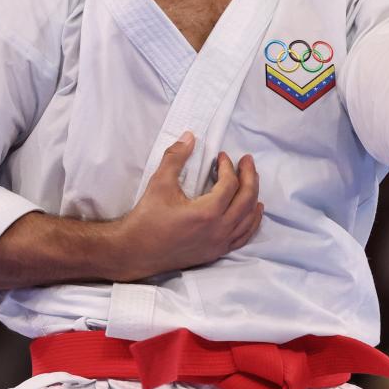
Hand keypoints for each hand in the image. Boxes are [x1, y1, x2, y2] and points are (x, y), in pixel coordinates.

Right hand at [113, 132, 263, 280]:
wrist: (135, 252)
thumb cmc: (146, 218)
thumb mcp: (159, 183)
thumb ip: (175, 157)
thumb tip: (189, 136)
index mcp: (207, 213)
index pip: (230, 184)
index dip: (228, 166)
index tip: (221, 156)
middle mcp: (218, 230)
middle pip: (246, 199)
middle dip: (249, 176)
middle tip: (246, 161)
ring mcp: (219, 244)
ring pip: (248, 219)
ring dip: (253, 197)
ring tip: (253, 181)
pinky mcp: (215, 252)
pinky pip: (243, 237)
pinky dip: (251, 222)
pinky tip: (252, 213)